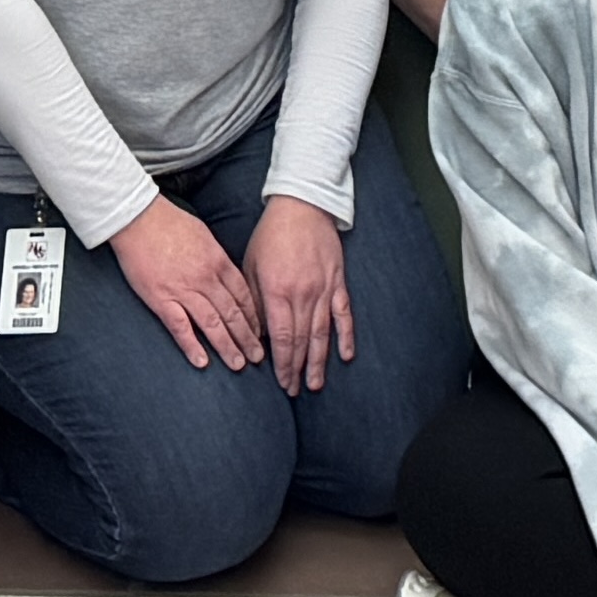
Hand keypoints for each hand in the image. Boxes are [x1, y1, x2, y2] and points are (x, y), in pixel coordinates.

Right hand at [110, 201, 267, 372]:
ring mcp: (183, 290)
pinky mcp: (161, 299)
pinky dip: (192, 346)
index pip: (243, 296)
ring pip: (212, 324)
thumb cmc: (169, 223)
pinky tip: (202, 362)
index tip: (260, 333)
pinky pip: (180, 327)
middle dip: (247, 338)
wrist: (138, 218)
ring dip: (227, 347)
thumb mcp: (204, 235)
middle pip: (233, 314)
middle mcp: (205, 279)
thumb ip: (217, 259)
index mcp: (218, 262)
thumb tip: (227, 276)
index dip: (253, 317)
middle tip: (258, 358)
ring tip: (238, 364)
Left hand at [246, 198, 358, 394]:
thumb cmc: (271, 235)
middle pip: (301, 341)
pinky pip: (343, 315)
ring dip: (319, 361)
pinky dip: (345, 336)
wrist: (302, 205)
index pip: (281, 338)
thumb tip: (255, 334)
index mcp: (278, 292)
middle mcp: (303, 295)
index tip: (281, 382)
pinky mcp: (338, 282)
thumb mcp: (251, 266)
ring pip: (322, 334)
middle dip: (297, 369)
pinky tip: (345, 356)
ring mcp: (324, 290)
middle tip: (294, 391)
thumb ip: (254, 302)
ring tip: (316, 384)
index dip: (282, 364)